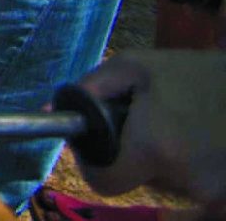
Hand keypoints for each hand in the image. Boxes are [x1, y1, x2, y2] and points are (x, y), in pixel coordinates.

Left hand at [72, 49, 225, 208]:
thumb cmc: (193, 74)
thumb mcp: (135, 66)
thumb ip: (90, 88)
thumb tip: (50, 111)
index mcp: (154, 148)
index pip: (104, 183)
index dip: (97, 164)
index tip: (106, 145)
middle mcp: (184, 179)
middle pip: (137, 181)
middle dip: (136, 155)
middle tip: (153, 124)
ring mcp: (212, 193)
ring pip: (165, 186)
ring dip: (164, 162)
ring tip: (181, 128)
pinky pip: (195, 194)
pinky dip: (191, 173)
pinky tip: (200, 144)